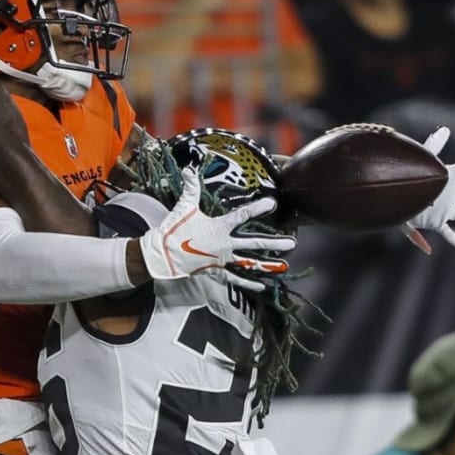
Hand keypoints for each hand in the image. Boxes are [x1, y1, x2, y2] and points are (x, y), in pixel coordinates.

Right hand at [138, 168, 295, 291]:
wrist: (163, 256)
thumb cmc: (174, 230)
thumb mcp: (184, 207)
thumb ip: (191, 187)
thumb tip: (190, 167)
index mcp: (219, 228)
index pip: (242, 215)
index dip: (258, 208)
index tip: (272, 203)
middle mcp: (225, 245)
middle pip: (254, 244)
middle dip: (274, 243)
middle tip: (291, 244)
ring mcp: (222, 260)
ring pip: (250, 263)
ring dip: (267, 265)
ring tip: (284, 266)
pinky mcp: (216, 272)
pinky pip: (235, 279)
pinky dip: (248, 283)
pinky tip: (261, 287)